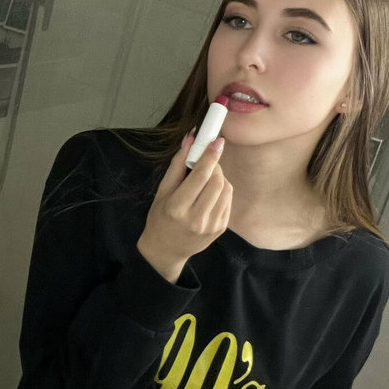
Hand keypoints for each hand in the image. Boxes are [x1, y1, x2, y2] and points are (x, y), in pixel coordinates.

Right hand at [137, 132, 232, 282]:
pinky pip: (228, 200)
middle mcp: (197, 219)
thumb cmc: (160, 217)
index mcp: (177, 208)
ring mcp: (211, 226)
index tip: (217, 141)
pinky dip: (222, 190)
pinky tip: (210, 193)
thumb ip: (177, 165)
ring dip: (220, 177)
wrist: (167, 249)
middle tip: (206, 162)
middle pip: (217, 181)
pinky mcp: (221, 228)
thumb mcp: (163, 191)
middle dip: (214, 166)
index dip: (210, 156)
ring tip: (206, 179)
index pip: (200, 176)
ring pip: (226, 189)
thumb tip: (190, 139)